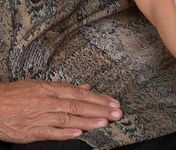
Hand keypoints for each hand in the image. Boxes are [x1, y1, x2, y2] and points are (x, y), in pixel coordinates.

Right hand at [0, 80, 122, 142]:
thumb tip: (87, 87)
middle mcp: (47, 102)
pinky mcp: (31, 132)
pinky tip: (79, 133)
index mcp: (51, 89)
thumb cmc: (16, 95)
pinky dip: (65, 133)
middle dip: (100, 109)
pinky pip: (51, 132)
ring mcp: (39, 117)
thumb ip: (65, 88)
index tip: (114, 102)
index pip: (80, 93)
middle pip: (78, 105)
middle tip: (117, 113)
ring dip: (88, 121)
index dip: (99, 98)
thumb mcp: (41, 85)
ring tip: (104, 122)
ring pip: (68, 118)